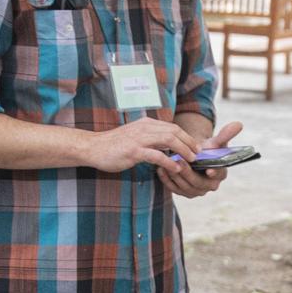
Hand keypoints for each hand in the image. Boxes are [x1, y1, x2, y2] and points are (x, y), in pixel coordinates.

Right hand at [82, 118, 196, 174]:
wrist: (93, 148)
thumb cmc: (114, 145)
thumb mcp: (135, 137)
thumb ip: (150, 138)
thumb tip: (167, 145)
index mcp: (146, 124)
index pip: (172, 127)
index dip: (186, 137)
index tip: (195, 147)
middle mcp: (145, 128)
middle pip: (174, 131)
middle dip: (189, 143)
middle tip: (198, 154)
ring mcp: (139, 139)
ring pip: (169, 140)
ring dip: (183, 150)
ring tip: (191, 160)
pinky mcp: (134, 151)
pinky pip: (157, 155)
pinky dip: (169, 162)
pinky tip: (176, 168)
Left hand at [157, 120, 242, 199]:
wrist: (195, 156)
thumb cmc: (208, 149)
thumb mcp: (216, 141)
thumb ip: (226, 134)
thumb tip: (239, 124)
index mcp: (221, 174)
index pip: (218, 175)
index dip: (214, 172)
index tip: (209, 169)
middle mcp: (209, 186)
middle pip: (198, 183)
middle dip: (188, 173)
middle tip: (179, 160)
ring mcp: (196, 191)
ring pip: (185, 187)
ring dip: (175, 176)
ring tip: (168, 163)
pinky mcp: (183, 192)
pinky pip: (174, 189)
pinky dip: (167, 180)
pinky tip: (161, 169)